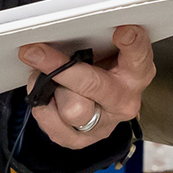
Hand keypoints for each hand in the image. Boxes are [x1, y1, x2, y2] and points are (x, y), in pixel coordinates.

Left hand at [20, 25, 155, 149]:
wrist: (98, 104)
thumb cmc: (100, 68)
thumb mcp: (106, 50)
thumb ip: (95, 41)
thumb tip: (60, 33)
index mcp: (137, 71)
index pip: (138, 54)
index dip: (132, 42)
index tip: (122, 31)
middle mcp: (125, 99)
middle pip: (92, 85)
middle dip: (60, 67)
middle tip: (34, 52)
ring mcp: (105, 124)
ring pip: (71, 109)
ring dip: (54, 92)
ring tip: (49, 80)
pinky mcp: (82, 140)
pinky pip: (52, 123)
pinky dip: (44, 107)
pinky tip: (48, 97)